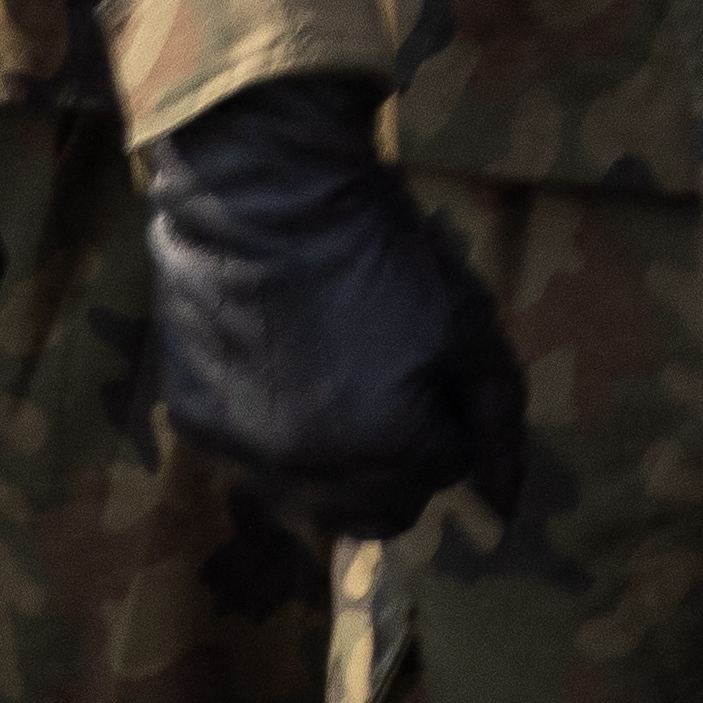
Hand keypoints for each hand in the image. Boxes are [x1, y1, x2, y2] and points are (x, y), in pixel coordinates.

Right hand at [140, 72, 520, 542]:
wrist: (264, 191)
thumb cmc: (379, 251)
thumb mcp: (466, 323)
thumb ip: (498, 419)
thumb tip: (508, 505)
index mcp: (385, 453)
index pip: (446, 468)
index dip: (446, 410)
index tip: (428, 355)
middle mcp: (307, 477)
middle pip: (380, 512)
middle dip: (399, 460)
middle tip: (389, 385)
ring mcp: (242, 458)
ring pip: (310, 500)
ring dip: (334, 459)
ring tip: (332, 374)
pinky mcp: (195, 428)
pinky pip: (249, 462)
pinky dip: (270, 432)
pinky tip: (276, 365)